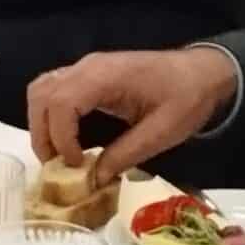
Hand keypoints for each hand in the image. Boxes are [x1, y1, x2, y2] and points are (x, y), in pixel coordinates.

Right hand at [25, 46, 235, 181]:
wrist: (203, 73)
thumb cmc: (187, 98)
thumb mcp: (163, 133)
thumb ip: (126, 154)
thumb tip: (94, 178)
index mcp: (106, 76)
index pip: (61, 103)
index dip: (60, 137)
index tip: (76, 165)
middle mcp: (88, 66)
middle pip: (42, 95)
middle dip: (42, 134)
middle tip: (57, 167)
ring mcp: (86, 67)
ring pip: (42, 89)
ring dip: (41, 124)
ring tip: (57, 155)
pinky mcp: (89, 74)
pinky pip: (54, 89)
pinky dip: (50, 114)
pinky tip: (65, 138)